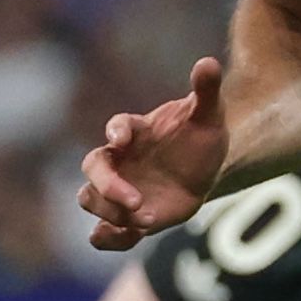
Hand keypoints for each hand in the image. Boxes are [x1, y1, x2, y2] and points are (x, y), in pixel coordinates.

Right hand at [79, 59, 228, 250]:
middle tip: (133, 199)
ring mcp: (120, 189)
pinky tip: (119, 237)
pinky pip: (105, 231)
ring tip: (141, 219)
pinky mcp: (129, 217)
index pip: (117, 126)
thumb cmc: (200, 135)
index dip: (116, 130)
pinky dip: (107, 238)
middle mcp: (119, 161)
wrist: (206, 166)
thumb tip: (208, 62)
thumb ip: (206, 90)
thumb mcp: (209, 114)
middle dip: (107, 186)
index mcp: (135, 132)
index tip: (120, 136)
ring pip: (91, 200)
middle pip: (93, 169)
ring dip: (109, 212)